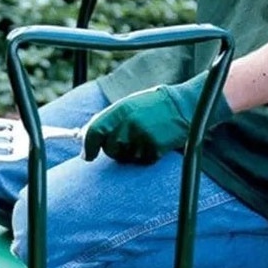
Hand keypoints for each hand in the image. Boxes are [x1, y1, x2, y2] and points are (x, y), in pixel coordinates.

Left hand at [82, 72, 232, 163]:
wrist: (183, 106)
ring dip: (130, 153)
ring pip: (125, 158)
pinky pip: (141, 161)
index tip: (87, 156)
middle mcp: (129, 123)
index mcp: (120, 110)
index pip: (94, 132)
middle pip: (109, 149)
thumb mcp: (127, 106)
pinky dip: (145, 156)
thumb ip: (106, 121)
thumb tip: (84, 139)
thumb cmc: (151, 106)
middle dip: (114, 149)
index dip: (88, 147)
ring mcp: (142, 137)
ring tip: (143, 136)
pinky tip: (154, 142)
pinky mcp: (155, 148)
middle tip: (126, 139)